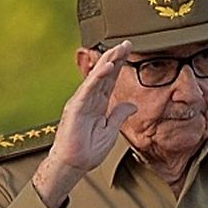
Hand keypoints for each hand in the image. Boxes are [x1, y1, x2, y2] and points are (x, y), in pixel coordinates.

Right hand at [32, 41, 136, 207]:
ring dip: (107, 63)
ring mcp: (81, 102)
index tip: (129, 51)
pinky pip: (88, 89)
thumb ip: (120, 115)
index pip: (111, 80)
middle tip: (126, 44)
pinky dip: (97, 78)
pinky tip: (106, 67)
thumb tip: (133, 105)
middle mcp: (90, 99)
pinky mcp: (75, 108)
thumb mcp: (111, 131)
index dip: (119, 66)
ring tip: (118, 50)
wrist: (73, 164)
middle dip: (115, 58)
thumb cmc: (88, 150)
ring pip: (96, 78)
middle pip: (104, 75)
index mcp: (99, 104)